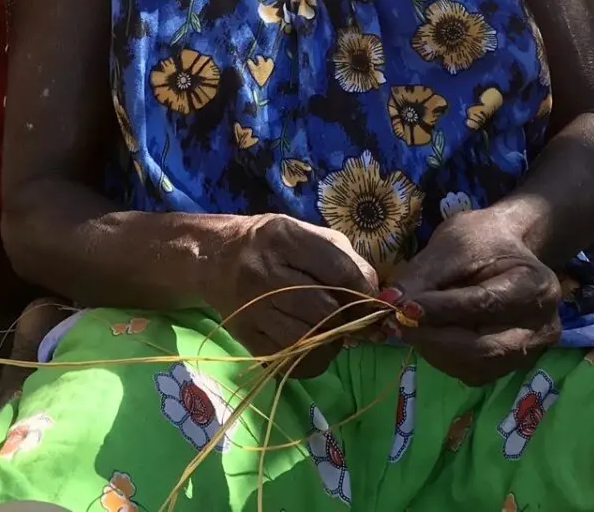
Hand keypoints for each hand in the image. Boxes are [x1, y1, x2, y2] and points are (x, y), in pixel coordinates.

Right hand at [205, 214, 380, 376]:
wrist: (213, 258)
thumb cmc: (268, 244)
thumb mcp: (305, 234)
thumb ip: (344, 258)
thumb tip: (379, 295)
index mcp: (284, 237)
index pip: (340, 272)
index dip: (367, 293)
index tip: (377, 303)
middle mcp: (264, 272)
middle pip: (326, 310)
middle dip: (350, 320)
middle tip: (356, 320)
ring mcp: (252, 307)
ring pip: (310, 339)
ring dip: (332, 341)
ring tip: (334, 331)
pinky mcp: (245, 335)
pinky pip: (290, 359)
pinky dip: (312, 358)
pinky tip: (315, 344)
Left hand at [389, 208, 560, 385]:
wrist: (509, 249)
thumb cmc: (483, 240)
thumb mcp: (454, 244)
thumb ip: (425, 274)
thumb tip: (391, 302)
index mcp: (537, 287)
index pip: (484, 305)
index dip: (441, 310)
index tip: (404, 307)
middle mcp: (542, 327)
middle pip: (483, 346)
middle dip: (434, 338)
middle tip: (397, 324)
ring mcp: (530, 352)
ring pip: (476, 365)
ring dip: (434, 350)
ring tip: (407, 328)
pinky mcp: (510, 365)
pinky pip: (473, 371)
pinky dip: (443, 358)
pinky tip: (427, 337)